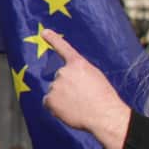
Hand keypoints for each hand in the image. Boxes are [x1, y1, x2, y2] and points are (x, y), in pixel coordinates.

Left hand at [41, 29, 131, 148]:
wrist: (104, 116)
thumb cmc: (104, 98)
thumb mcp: (95, 77)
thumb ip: (80, 73)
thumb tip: (69, 79)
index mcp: (78, 64)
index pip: (63, 48)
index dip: (53, 39)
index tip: (44, 32)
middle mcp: (63, 72)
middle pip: (60, 79)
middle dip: (68, 87)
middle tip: (82, 98)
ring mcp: (55, 85)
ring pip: (55, 91)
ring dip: (63, 98)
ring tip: (79, 106)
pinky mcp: (49, 99)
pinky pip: (49, 103)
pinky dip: (56, 107)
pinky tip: (70, 111)